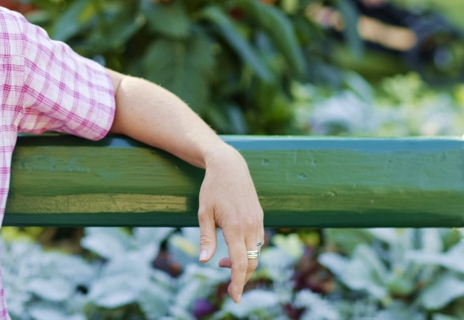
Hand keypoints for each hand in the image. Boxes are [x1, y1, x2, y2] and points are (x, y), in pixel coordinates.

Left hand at [196, 145, 263, 302]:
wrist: (229, 166)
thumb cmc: (212, 188)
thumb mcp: (204, 212)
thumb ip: (206, 238)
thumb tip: (204, 261)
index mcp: (235, 226)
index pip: (240, 263)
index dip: (238, 283)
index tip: (233, 297)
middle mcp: (250, 225)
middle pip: (251, 262)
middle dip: (242, 278)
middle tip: (228, 287)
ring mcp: (257, 221)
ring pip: (256, 253)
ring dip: (244, 264)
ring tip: (224, 263)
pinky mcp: (260, 217)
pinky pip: (258, 241)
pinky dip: (248, 251)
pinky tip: (234, 249)